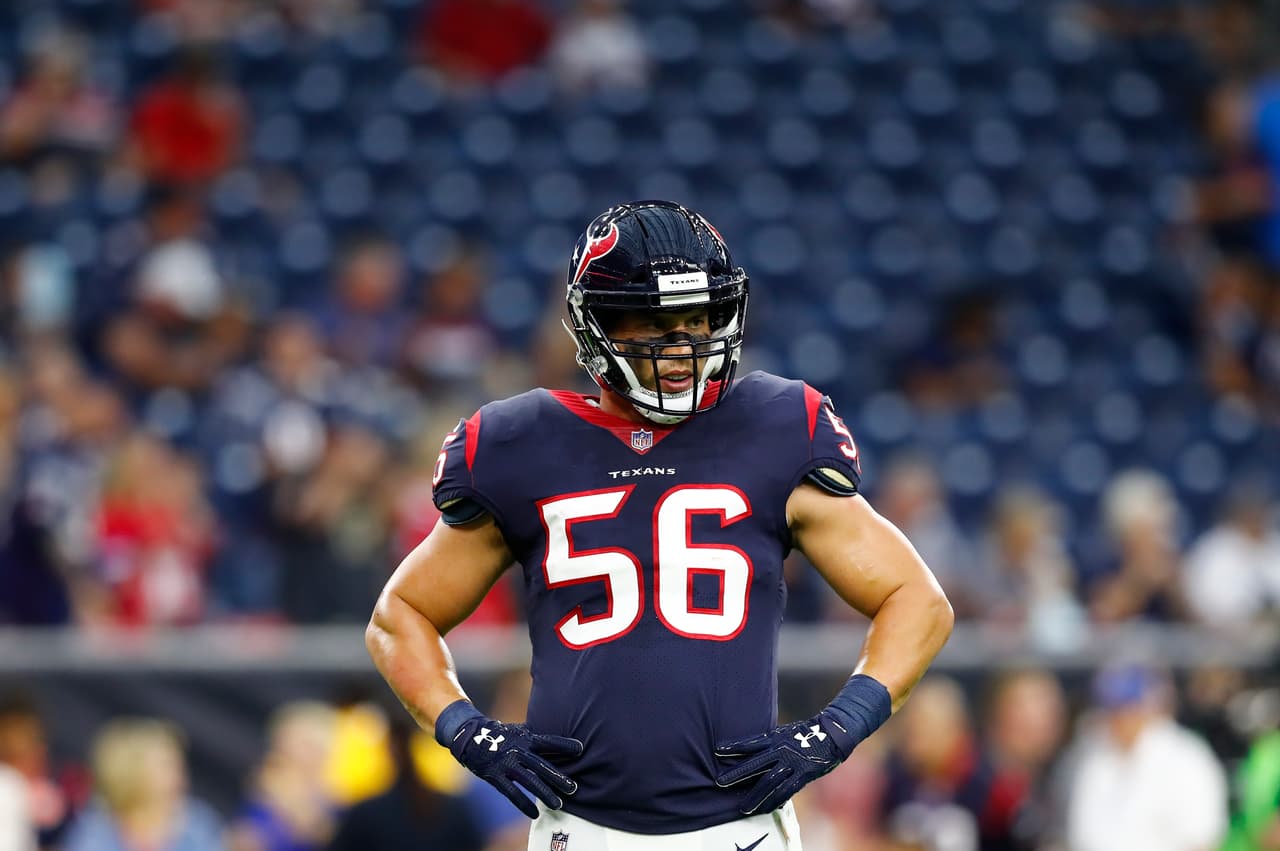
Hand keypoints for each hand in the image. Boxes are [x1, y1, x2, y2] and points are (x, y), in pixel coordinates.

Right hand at [438, 703, 582, 818]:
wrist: (471, 737)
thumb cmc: (503, 735)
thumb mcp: (520, 732)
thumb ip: (537, 738)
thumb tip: (561, 740)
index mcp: (526, 738)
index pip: (548, 741)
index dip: (564, 745)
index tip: (580, 749)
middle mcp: (517, 751)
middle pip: (541, 765)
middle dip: (558, 777)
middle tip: (573, 788)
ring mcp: (506, 764)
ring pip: (529, 781)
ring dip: (544, 793)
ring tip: (559, 805)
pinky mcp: (495, 777)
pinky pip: (512, 793)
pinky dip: (524, 804)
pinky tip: (535, 814)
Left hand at [715, 714, 850, 814]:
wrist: (832, 734)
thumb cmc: (805, 733)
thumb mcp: (785, 732)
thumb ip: (770, 742)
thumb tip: (752, 750)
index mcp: (775, 738)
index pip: (751, 743)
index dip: (734, 747)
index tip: (717, 750)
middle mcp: (781, 750)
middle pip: (755, 763)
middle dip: (737, 773)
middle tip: (720, 781)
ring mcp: (792, 763)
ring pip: (769, 782)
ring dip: (755, 795)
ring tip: (742, 806)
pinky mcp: (803, 774)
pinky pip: (787, 791)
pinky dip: (775, 801)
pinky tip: (765, 808)